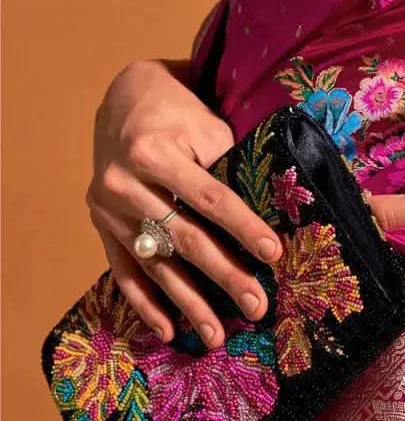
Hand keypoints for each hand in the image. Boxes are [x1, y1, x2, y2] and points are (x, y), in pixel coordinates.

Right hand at [87, 58, 283, 349]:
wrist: (125, 100)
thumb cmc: (178, 111)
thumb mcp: (204, 124)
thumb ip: (225, 165)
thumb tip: (265, 212)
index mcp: (153, 151)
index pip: (209, 197)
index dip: (243, 226)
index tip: (273, 254)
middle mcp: (124, 183)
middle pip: (183, 238)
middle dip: (223, 275)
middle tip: (256, 306)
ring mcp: (108, 209)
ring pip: (154, 264)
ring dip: (188, 303)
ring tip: (216, 335)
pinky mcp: (101, 226)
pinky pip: (124, 272)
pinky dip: (146, 303)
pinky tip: (168, 330)